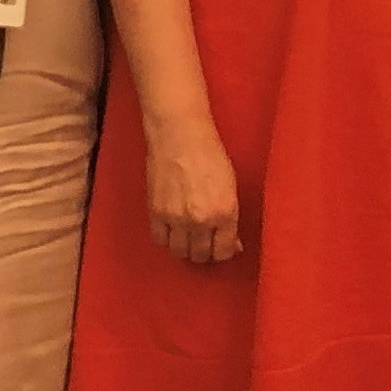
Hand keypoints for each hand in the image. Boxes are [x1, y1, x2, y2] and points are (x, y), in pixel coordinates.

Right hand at [145, 113, 244, 266]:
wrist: (180, 135)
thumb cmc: (210, 154)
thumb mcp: (230, 186)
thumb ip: (231, 217)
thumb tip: (234, 243)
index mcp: (225, 212)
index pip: (224, 251)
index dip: (224, 252)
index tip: (221, 247)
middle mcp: (201, 220)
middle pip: (201, 255)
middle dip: (205, 253)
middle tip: (205, 243)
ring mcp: (176, 218)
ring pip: (180, 252)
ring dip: (185, 248)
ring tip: (188, 237)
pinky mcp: (156, 212)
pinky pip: (160, 240)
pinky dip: (167, 240)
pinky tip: (172, 231)